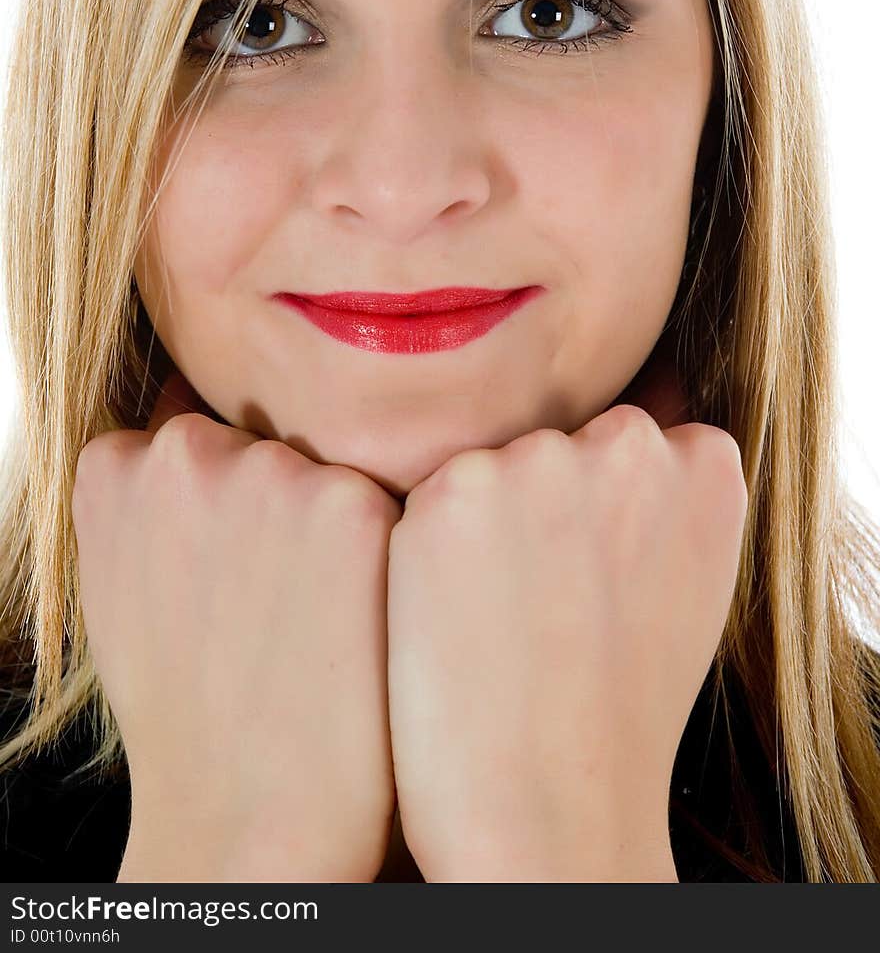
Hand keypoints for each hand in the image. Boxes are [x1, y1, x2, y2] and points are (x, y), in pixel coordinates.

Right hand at [73, 369, 401, 881]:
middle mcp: (189, 451)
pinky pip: (382, 504)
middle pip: (265, 448)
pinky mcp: (355, 504)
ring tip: (317, 622)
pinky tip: (362, 621)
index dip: (223, 516)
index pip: (196, 443)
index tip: (227, 577)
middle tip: (280, 604)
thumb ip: (157, 501)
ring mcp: (273, 471)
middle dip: (280, 510)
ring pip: (325, 470)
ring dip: (333, 527)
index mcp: (120, 465)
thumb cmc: (188, 711)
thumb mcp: (126, 581)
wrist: (250, 817)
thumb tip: (210, 448)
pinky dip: (384, 556)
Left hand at [386, 395, 746, 881]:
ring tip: (499, 622)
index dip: (601, 517)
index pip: (635, 442)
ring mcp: (539, 460)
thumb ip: (661, 501)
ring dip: (483, 523)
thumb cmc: (618, 711)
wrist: (551, 810)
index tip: (595, 582)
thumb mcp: (686, 583)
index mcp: (703, 464)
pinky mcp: (453, 490)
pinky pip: (433, 500)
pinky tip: (452, 619)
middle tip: (540, 607)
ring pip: (492, 467)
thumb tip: (625, 440)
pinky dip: (429, 552)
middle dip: (541, 506)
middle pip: (558, 444)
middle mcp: (628, 443)